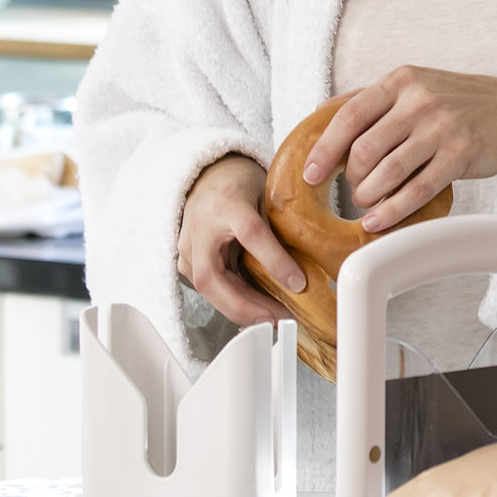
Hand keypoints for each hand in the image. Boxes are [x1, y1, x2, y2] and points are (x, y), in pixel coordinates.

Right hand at [176, 153, 299, 325]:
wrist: (209, 177)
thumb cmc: (241, 184)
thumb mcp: (267, 194)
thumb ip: (280, 224)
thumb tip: (310, 260)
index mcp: (229, 203)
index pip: (251, 234)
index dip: (275, 261)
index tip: (298, 284)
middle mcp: (202, 227)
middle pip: (212, 276)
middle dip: (244, 306)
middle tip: (276, 319)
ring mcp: (188, 246)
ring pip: (206, 288)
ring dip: (239, 309)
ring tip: (271, 318)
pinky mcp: (185, 261)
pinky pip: (207, 288)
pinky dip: (230, 301)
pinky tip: (254, 309)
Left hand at [302, 67, 496, 231]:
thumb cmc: (458, 100)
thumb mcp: (413, 85)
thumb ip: (370, 97)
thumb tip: (319, 113)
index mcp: (401, 81)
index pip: (349, 115)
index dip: (325, 148)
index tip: (310, 173)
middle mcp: (419, 101)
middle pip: (365, 148)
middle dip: (351, 177)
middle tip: (352, 189)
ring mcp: (441, 128)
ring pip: (388, 171)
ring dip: (368, 195)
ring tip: (366, 203)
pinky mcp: (461, 154)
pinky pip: (417, 189)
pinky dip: (393, 210)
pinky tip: (379, 221)